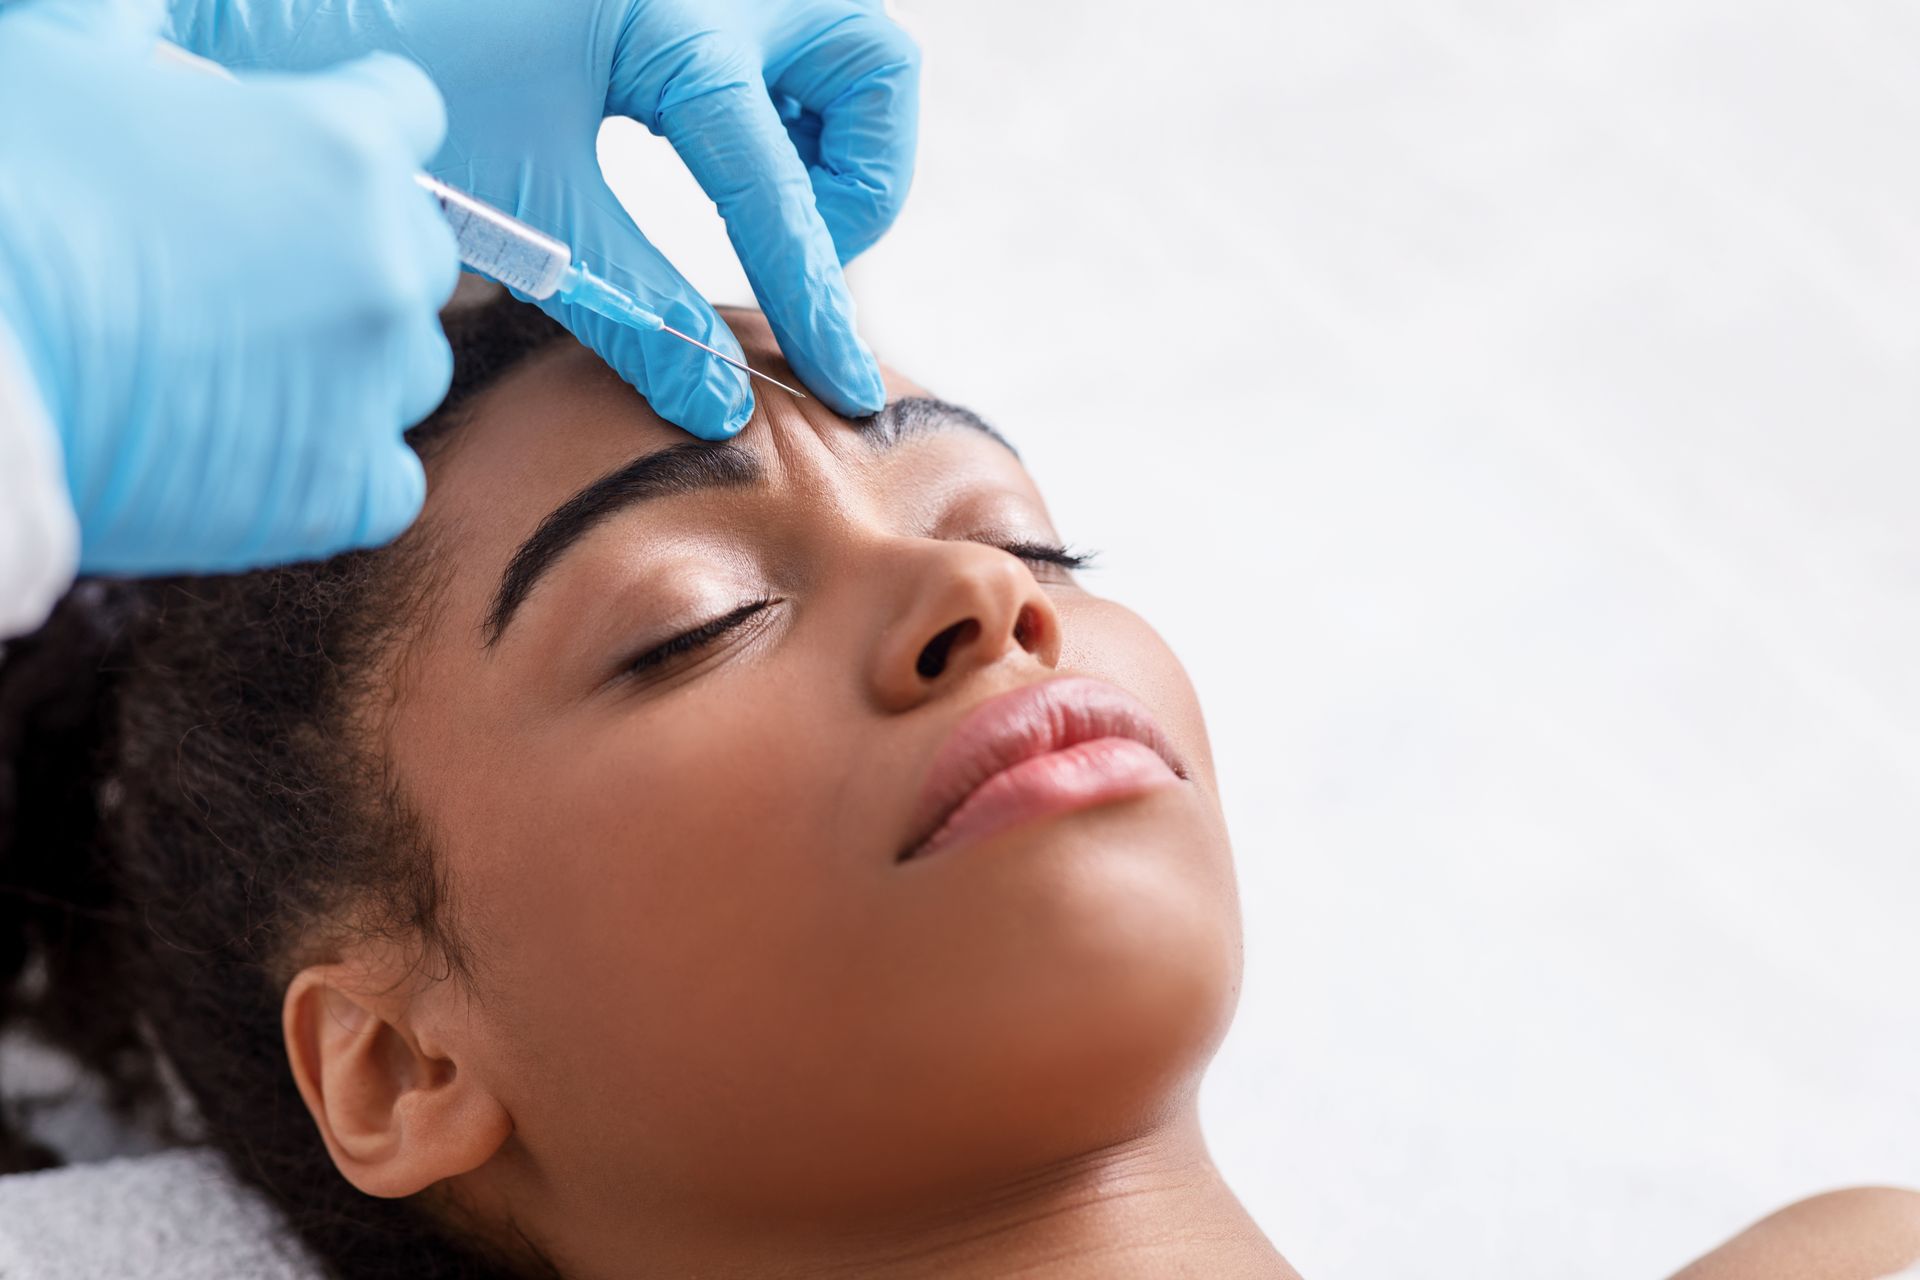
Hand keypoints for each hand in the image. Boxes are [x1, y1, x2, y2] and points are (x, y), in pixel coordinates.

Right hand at [0, 0, 458, 573]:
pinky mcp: (343, 490)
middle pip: (416, 248)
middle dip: (350, 249)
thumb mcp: (56, 63)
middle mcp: (387, 265)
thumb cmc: (0, 203)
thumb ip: (129, 28)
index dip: (349, 126)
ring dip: (348, 358)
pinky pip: (385, 478)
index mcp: (341, 147)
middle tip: (246, 269)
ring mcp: (374, 385)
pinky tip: (263, 445)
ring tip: (239, 360)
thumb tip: (142, 19)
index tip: (301, 155)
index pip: (405, 114)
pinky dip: (336, 465)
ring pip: (407, 365)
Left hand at [166, 0, 920, 438]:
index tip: (845, 386)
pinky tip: (712, 152)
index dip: (815, 300)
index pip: (778, 188)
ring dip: (830, 134)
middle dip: (863, 175)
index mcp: (670, 19)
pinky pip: (778, 32)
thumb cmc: (394, 78)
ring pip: (842, 45)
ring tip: (762, 201)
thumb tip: (719, 404)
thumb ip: (634, 307)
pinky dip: (779, 100)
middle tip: (797, 242)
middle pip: (872, 67)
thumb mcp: (526, 207)